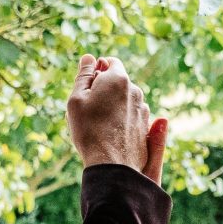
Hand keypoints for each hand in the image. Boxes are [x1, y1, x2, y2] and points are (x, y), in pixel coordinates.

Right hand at [64, 55, 168, 182]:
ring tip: (98, 125)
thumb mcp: (76, 99)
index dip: (98, 70)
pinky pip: (131, 117)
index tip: (88, 84)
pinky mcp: (145, 127)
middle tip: (88, 108)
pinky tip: (110, 135)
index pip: (111, 62)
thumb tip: (89, 58)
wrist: (111, 165)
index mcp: (119, 79)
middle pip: (119, 82)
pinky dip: (122, 121)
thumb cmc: (89, 130)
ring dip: (114, 106)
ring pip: (126, 101)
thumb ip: (83, 75)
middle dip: (105, 89)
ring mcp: (143, 110)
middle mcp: (135, 91)